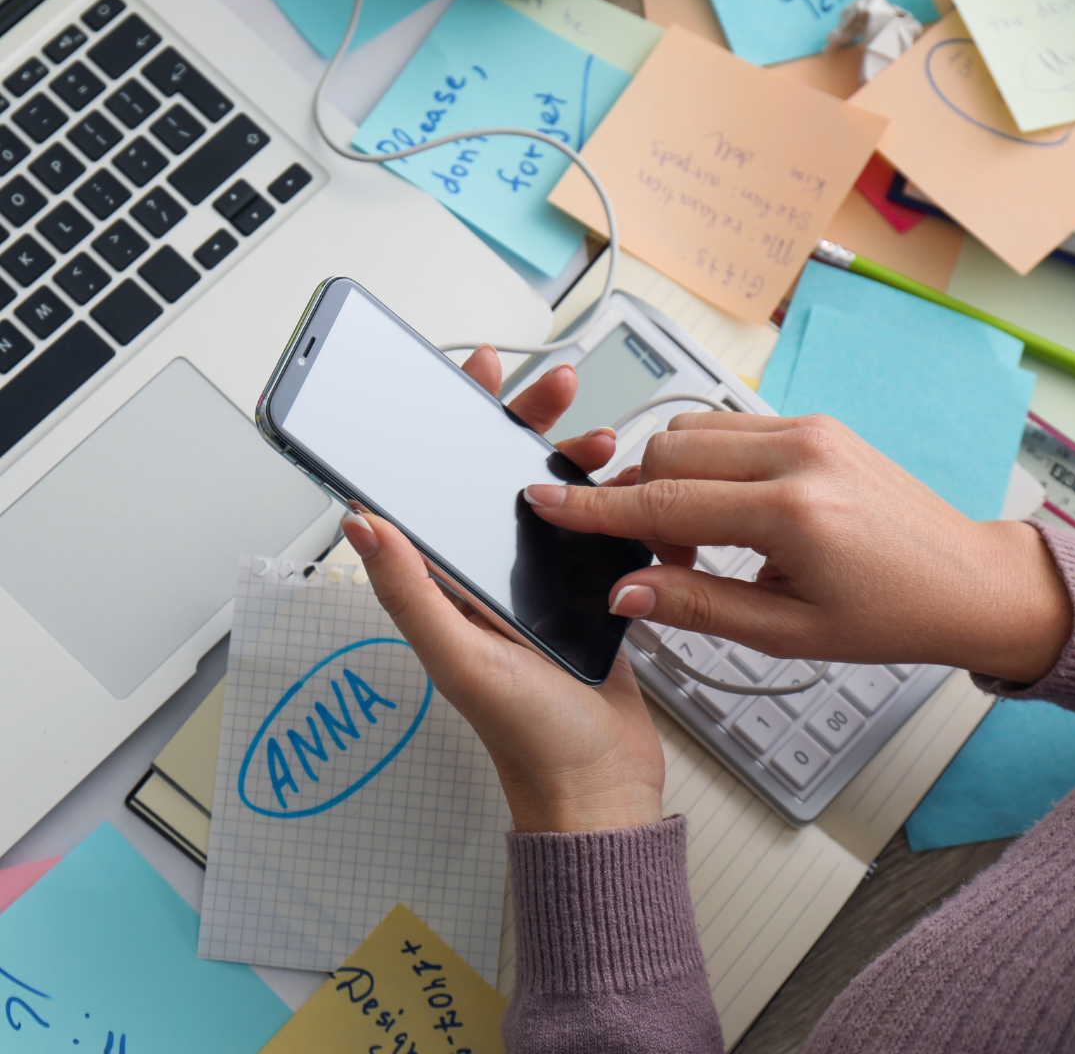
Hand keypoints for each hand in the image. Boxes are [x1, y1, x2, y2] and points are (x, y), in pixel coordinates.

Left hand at [341, 346, 663, 832]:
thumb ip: (412, 592)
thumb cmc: (530, 737)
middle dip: (526, 424)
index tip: (475, 377)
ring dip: (574, 459)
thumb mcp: (460, 660)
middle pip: (500, 478)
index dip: (454, 425)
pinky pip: (593, 530)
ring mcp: (539, 582)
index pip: (442, 486)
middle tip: (557, 390)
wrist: (601, 783)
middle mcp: (489, 576)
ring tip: (603, 441)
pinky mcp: (585, 593)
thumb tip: (361, 524)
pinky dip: (609, 501)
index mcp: (451, 584)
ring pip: (553, 498)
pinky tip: (627, 486)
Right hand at [523, 412, 1072, 684]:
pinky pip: (729, 428)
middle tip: (663, 558)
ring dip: (670, 479)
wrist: (968, 581)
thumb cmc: (891, 615)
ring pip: (693, 431)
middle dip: (639, 500)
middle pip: (669, 451)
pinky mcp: (814, 423)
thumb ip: (696, 607)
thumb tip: (624, 591)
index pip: (664, 502)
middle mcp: (799, 453)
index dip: (594, 506)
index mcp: (794, 512)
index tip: (544, 498)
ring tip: (697, 538)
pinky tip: (724, 511)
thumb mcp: (788, 634)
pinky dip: (703, 464)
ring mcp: (809, 429)